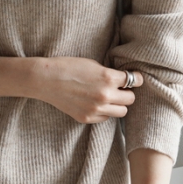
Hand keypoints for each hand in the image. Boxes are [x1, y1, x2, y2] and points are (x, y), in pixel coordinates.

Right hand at [0, 55, 142, 123]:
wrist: (46, 80)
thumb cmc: (69, 67)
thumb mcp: (93, 65)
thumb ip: (110, 74)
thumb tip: (123, 81)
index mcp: (108, 78)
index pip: (134, 81)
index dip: (136, 78)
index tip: (134, 78)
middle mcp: (105, 96)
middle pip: (130, 99)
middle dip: (127, 93)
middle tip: (121, 89)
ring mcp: (96, 109)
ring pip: (121, 112)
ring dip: (119, 105)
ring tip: (110, 98)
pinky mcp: (87, 118)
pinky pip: (105, 118)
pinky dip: (105, 111)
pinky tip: (96, 103)